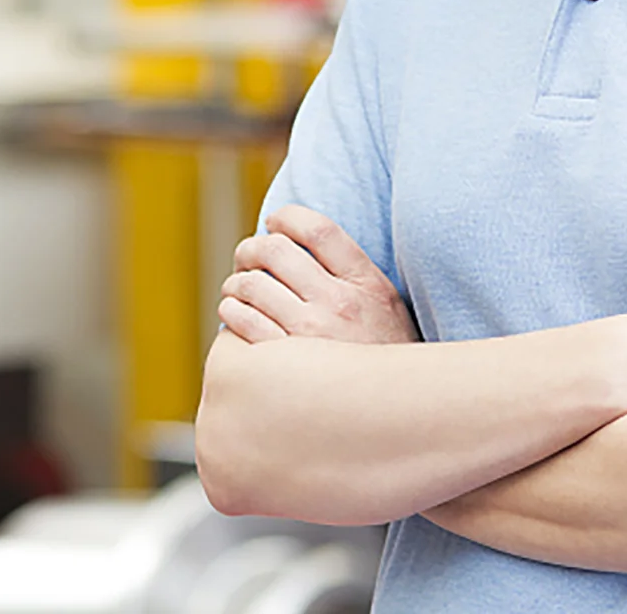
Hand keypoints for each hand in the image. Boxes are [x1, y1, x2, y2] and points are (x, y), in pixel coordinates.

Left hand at [219, 204, 419, 345]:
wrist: (395, 409)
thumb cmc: (386, 354)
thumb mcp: (387, 302)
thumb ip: (355, 273)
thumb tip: (312, 242)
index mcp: (365, 282)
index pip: (318, 229)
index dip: (288, 217)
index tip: (275, 220)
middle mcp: (337, 303)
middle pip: (277, 251)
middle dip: (252, 246)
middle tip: (247, 253)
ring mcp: (309, 334)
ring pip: (253, 285)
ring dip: (236, 281)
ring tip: (236, 286)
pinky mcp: (285, 364)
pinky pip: (243, 323)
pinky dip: (231, 310)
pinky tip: (234, 311)